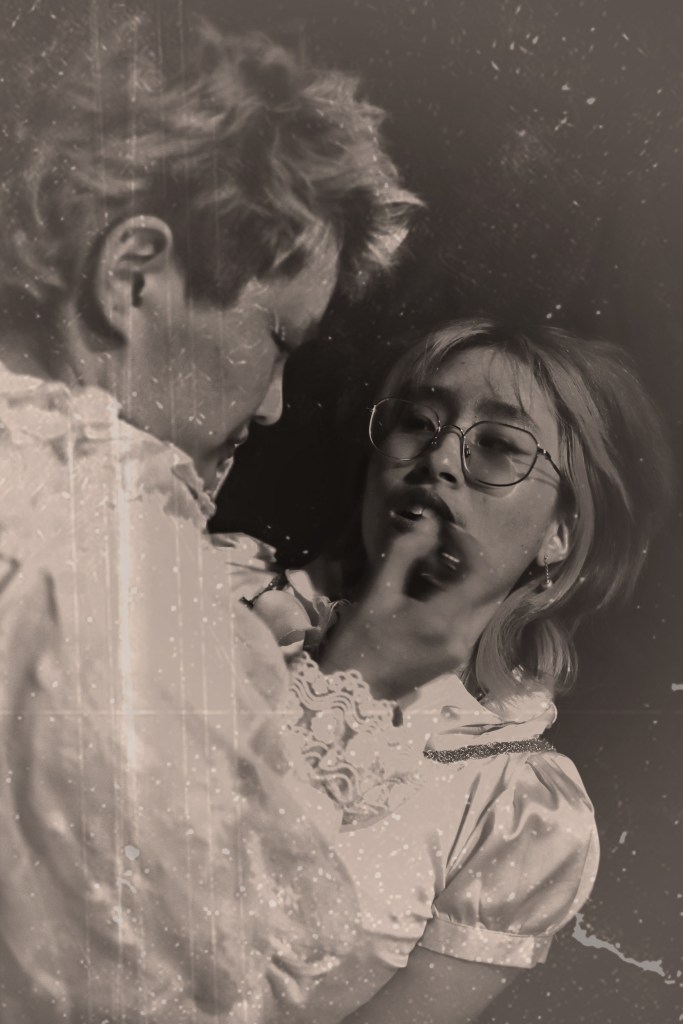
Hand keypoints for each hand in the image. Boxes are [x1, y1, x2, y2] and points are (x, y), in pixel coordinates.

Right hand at [319, 517, 484, 699]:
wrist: (351, 695)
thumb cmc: (359, 641)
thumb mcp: (377, 593)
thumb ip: (405, 554)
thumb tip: (430, 524)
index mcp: (444, 620)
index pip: (480, 573)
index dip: (469, 546)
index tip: (448, 532)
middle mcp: (461, 638)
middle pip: (481, 589)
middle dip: (464, 563)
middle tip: (438, 547)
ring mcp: (459, 652)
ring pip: (475, 606)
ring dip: (459, 583)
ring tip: (429, 570)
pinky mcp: (452, 660)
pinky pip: (465, 622)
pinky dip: (454, 603)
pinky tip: (426, 596)